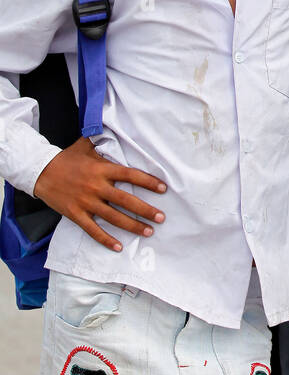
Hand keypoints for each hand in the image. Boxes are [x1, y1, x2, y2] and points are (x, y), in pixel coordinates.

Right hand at [33, 136, 166, 251]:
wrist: (39, 171)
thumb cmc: (65, 158)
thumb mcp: (84, 145)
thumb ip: (102, 141)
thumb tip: (114, 126)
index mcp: (102, 169)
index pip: (130, 175)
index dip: (148, 182)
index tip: (163, 188)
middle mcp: (96, 186)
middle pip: (126, 200)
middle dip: (145, 210)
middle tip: (161, 218)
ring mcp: (86, 202)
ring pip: (113, 217)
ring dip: (132, 226)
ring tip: (148, 232)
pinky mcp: (76, 214)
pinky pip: (93, 230)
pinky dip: (106, 240)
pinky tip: (119, 247)